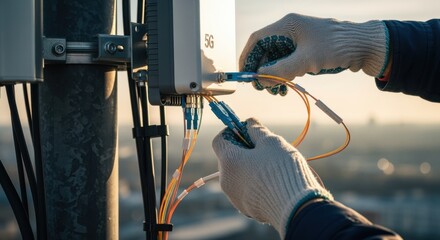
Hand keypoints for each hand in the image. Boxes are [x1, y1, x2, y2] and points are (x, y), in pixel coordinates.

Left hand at [212, 118, 331, 237]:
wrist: (294, 206)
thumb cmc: (281, 170)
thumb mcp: (271, 142)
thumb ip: (257, 130)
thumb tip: (249, 123)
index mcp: (228, 161)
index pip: (220, 140)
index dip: (232, 131)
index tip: (247, 130)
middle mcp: (226, 180)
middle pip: (228, 158)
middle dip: (242, 149)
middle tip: (263, 147)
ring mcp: (234, 196)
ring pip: (237, 174)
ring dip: (248, 166)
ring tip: (270, 165)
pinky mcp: (245, 208)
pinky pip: (245, 189)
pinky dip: (253, 182)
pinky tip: (272, 181)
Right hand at [240, 13, 388, 94]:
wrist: (366, 47)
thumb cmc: (338, 47)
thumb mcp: (307, 60)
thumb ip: (281, 69)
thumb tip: (260, 79)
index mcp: (287, 26)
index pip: (257, 40)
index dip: (248, 57)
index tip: (245, 75)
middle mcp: (290, 31)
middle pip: (265, 50)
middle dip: (261, 70)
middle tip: (263, 88)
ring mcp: (298, 40)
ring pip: (276, 59)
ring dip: (272, 75)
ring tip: (277, 91)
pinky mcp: (306, 50)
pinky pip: (287, 62)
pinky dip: (283, 75)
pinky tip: (286, 87)